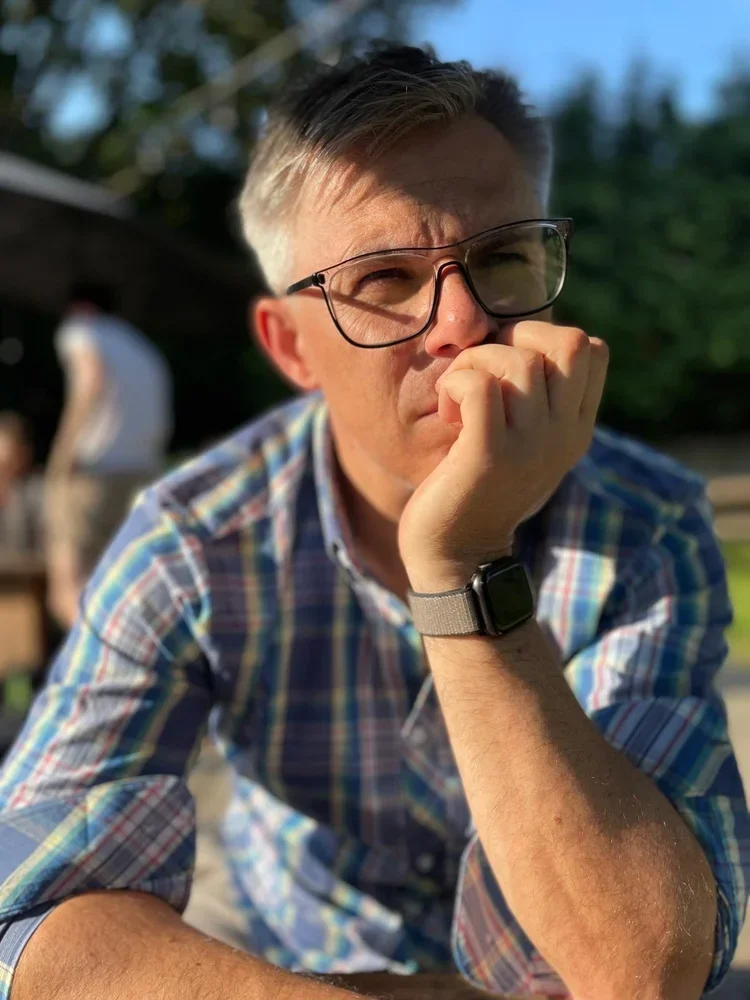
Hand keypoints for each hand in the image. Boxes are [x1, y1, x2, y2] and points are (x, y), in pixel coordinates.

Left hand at [398, 322, 608, 591]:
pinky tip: (449, 414)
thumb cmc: (478, 489)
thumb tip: (517, 339)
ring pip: (518, 361)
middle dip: (514, 338)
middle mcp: (563, 434)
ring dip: (475, 364)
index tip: (505, 367)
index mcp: (575, 428)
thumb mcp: (524, 444)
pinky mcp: (489, 456)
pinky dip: (456, 385)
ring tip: (457, 399)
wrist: (458, 556)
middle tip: (480, 373)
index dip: (542, 339)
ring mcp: (531, 446)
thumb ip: (537, 401)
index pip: (590, 348)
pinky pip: (480, 387)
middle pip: (567, 342)